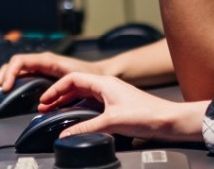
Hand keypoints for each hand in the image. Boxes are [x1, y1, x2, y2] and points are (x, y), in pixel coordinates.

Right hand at [0, 53, 106, 99]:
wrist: (103, 75)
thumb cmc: (92, 76)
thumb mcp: (75, 80)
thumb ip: (61, 89)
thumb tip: (43, 103)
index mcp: (47, 60)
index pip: (19, 61)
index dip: (9, 74)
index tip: (5, 89)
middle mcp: (40, 62)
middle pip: (11, 66)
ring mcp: (39, 68)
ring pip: (13, 72)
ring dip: (0, 83)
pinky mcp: (40, 76)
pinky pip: (20, 79)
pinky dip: (9, 86)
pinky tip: (3, 96)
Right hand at [38, 72, 208, 142]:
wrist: (169, 121)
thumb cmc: (147, 115)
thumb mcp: (112, 122)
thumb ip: (86, 128)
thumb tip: (66, 135)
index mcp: (104, 82)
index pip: (72, 79)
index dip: (56, 89)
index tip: (44, 100)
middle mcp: (107, 86)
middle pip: (76, 86)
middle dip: (59, 96)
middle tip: (45, 107)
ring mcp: (112, 96)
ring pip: (84, 95)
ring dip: (69, 102)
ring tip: (56, 111)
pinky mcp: (117, 106)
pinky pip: (92, 104)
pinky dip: (80, 109)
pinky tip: (77, 118)